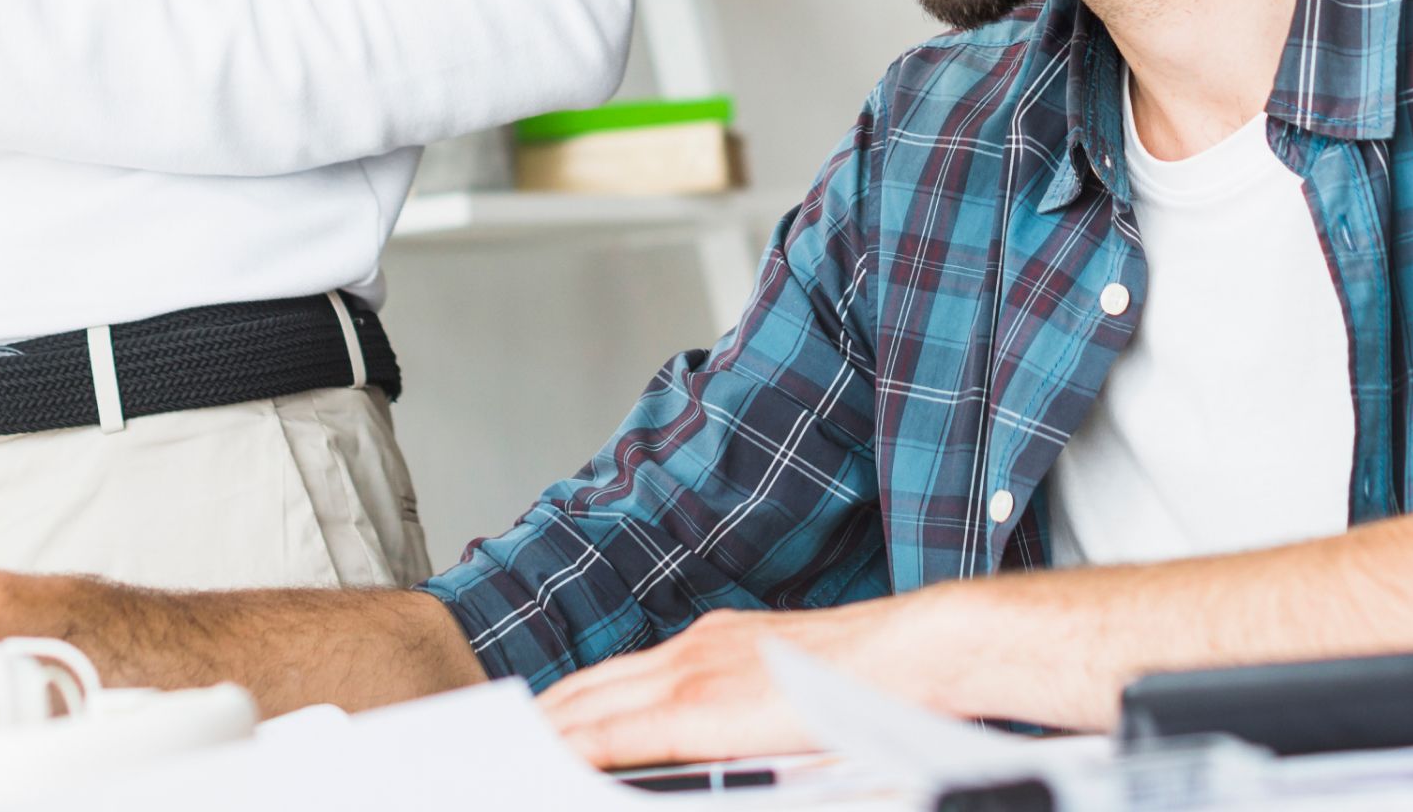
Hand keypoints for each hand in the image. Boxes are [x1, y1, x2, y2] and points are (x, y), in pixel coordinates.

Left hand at [533, 596, 955, 769]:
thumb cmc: (873, 680)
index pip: (623, 675)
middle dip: (545, 715)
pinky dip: (573, 751)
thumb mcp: (792, 684)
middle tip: (502, 743)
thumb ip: (749, 705)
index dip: (577, 700)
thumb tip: (737, 735)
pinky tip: (545, 768)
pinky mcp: (696, 708)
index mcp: (714, 644)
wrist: (910, 654)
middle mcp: (692, 650)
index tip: (547, 721)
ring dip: (545, 731)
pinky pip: (613, 734)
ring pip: (589, 705)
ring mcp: (690, 673)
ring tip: (507, 758)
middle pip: (592, 685)